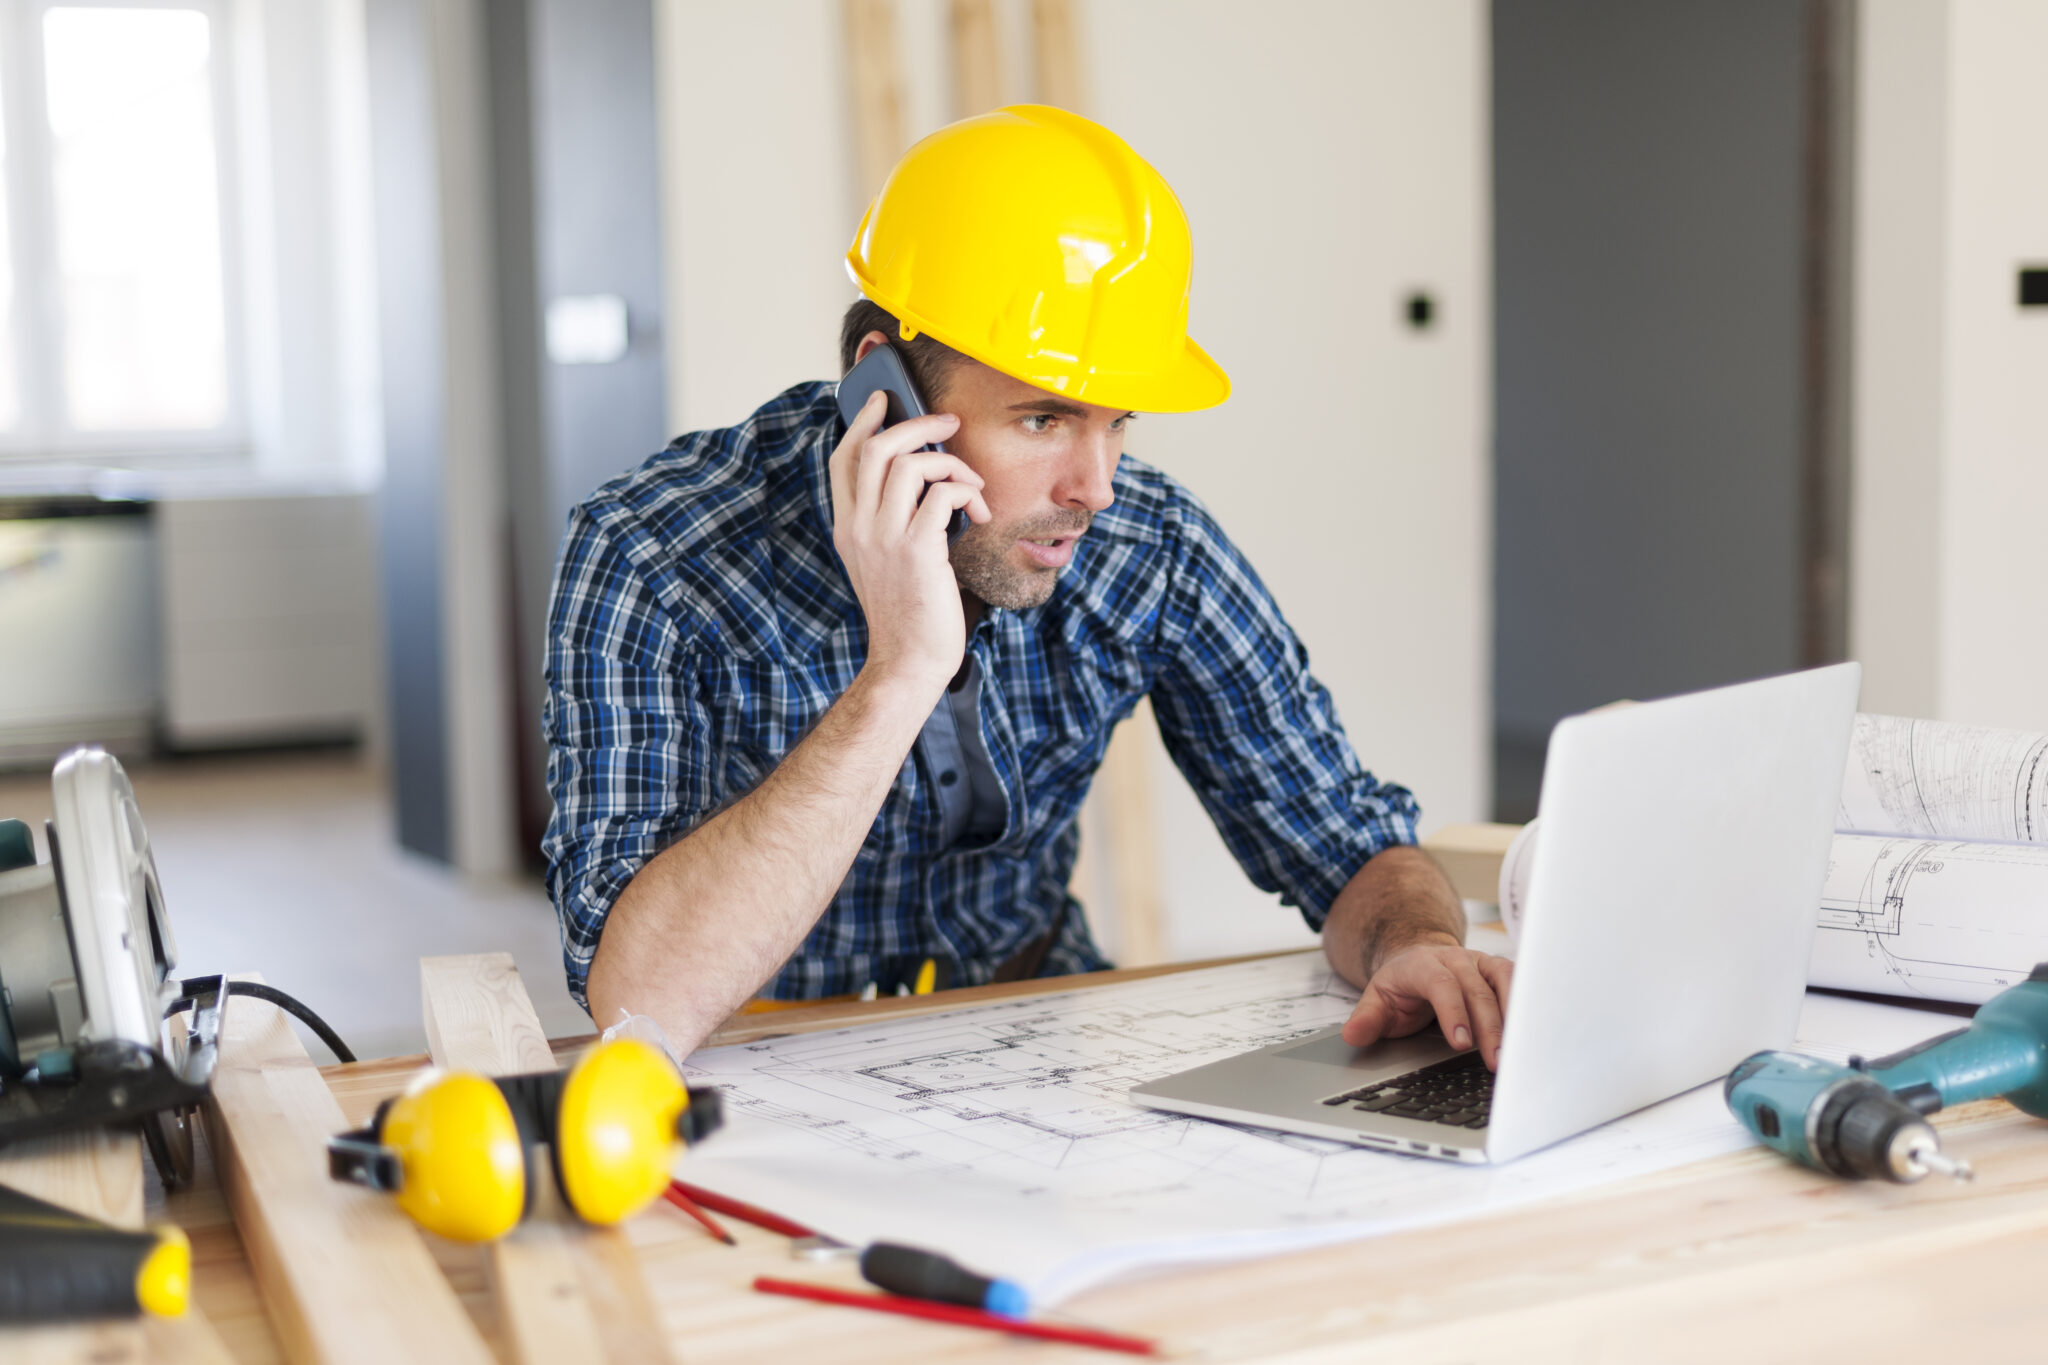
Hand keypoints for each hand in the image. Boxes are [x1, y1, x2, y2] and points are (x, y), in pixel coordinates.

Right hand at [829, 390, 990, 686]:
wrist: (908, 662)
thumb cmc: (908, 612)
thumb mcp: (884, 561)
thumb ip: (890, 521)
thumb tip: (922, 479)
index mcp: (848, 527)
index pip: (844, 458)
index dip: (863, 421)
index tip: (886, 400)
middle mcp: (859, 528)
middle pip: (875, 448)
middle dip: (916, 423)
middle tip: (949, 422)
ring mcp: (885, 538)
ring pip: (910, 464)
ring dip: (952, 464)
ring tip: (973, 487)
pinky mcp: (917, 550)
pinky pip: (942, 494)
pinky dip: (967, 493)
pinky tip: (978, 516)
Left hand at [1341, 936, 1514, 1069]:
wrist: (1418, 956)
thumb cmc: (1401, 984)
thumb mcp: (1376, 999)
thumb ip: (1366, 1019)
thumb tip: (1353, 1036)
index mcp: (1424, 965)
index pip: (1443, 986)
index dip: (1454, 1014)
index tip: (1461, 1044)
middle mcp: (1456, 959)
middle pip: (1477, 990)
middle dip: (1489, 1028)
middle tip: (1495, 1062)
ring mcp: (1480, 963)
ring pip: (1504, 983)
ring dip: (1513, 1019)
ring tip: (1519, 1053)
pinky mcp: (1499, 971)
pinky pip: (1519, 983)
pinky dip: (1527, 1007)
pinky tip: (1532, 1034)